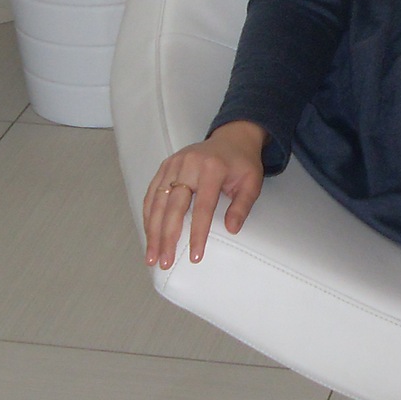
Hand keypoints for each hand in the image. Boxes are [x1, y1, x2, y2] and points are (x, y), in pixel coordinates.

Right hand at [142, 122, 267, 269]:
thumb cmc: (242, 163)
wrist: (231, 138)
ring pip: (158, 201)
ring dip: (153, 231)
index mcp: (212, 168)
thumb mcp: (252, 182)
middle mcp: (189, 164)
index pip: (202, 207)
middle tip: (164, 261)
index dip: (197, 233)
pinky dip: (148, 215)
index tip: (195, 255)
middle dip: (167, 237)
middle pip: (174, 206)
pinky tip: (149, 234)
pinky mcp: (165, 166)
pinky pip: (152, 193)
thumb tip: (232, 230)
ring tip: (151, 255)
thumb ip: (242, 206)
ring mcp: (174, 164)